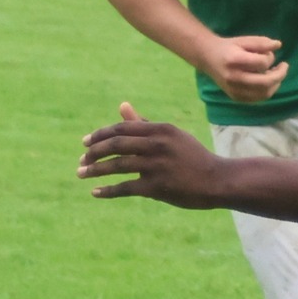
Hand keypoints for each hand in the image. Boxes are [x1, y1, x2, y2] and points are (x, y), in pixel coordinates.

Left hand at [79, 103, 222, 207]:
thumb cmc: (192, 157)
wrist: (217, 180)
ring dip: (95, 170)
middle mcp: (157, 144)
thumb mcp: (171, 135)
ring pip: (117, 165)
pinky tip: (95, 192)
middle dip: (94, 152)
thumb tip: (122, 106)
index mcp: (160, 129)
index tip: (85, 143)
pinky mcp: (157, 187)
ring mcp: (157, 166)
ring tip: (81, 174)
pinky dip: (108, 190)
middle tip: (81, 159)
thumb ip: (144, 123)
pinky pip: (126, 187)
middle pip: (116, 144)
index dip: (100, 135)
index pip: (121, 128)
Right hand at [199, 35, 287, 102]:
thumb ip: (261, 43)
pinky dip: (266, 92)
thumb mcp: (244, 40)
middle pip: (265, 83)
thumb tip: (278, 45)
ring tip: (276, 75)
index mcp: (235, 60)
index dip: (270, 58)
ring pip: (263, 94)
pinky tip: (268, 83)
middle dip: (280, 75)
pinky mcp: (235, 97)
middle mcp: (234, 78)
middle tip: (284, 66)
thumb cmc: (228, 47)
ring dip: (275, 84)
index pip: (261, 63)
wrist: (208, 58)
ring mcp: (234, 90)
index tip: (269, 54)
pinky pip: (257, 99)